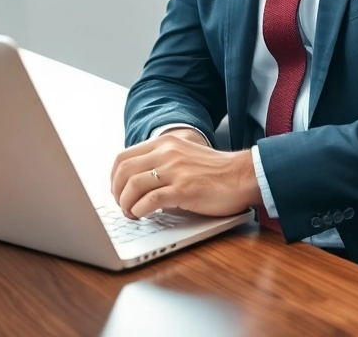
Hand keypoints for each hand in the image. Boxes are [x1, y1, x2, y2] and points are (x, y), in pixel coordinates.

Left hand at [110, 135, 260, 219]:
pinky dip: (140, 210)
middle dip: (116, 192)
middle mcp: (167, 153)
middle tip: (122, 205)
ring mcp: (175, 170)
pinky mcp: (184, 189)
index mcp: (165, 143)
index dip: (113, 178)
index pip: (123, 157)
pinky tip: (142, 215)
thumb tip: (136, 182)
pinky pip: (150, 200)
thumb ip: (163, 162)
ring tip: (131, 213)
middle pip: (124, 171)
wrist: (244, 176)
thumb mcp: (184, 156)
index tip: (116, 191)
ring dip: (126, 204)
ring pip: (133, 186)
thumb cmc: (217, 171)